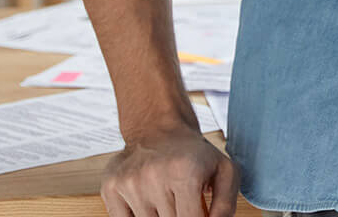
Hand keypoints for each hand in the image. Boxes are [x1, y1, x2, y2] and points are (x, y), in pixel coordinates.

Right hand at [102, 122, 238, 216]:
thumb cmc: (194, 154)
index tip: (196, 214)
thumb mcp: (224, 171)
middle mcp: (153, 176)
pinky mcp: (111, 187)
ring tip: (167, 200)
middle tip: (181, 203)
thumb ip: (225, 204)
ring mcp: (129, 182)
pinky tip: (147, 203)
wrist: (158, 129)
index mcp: (184, 172)